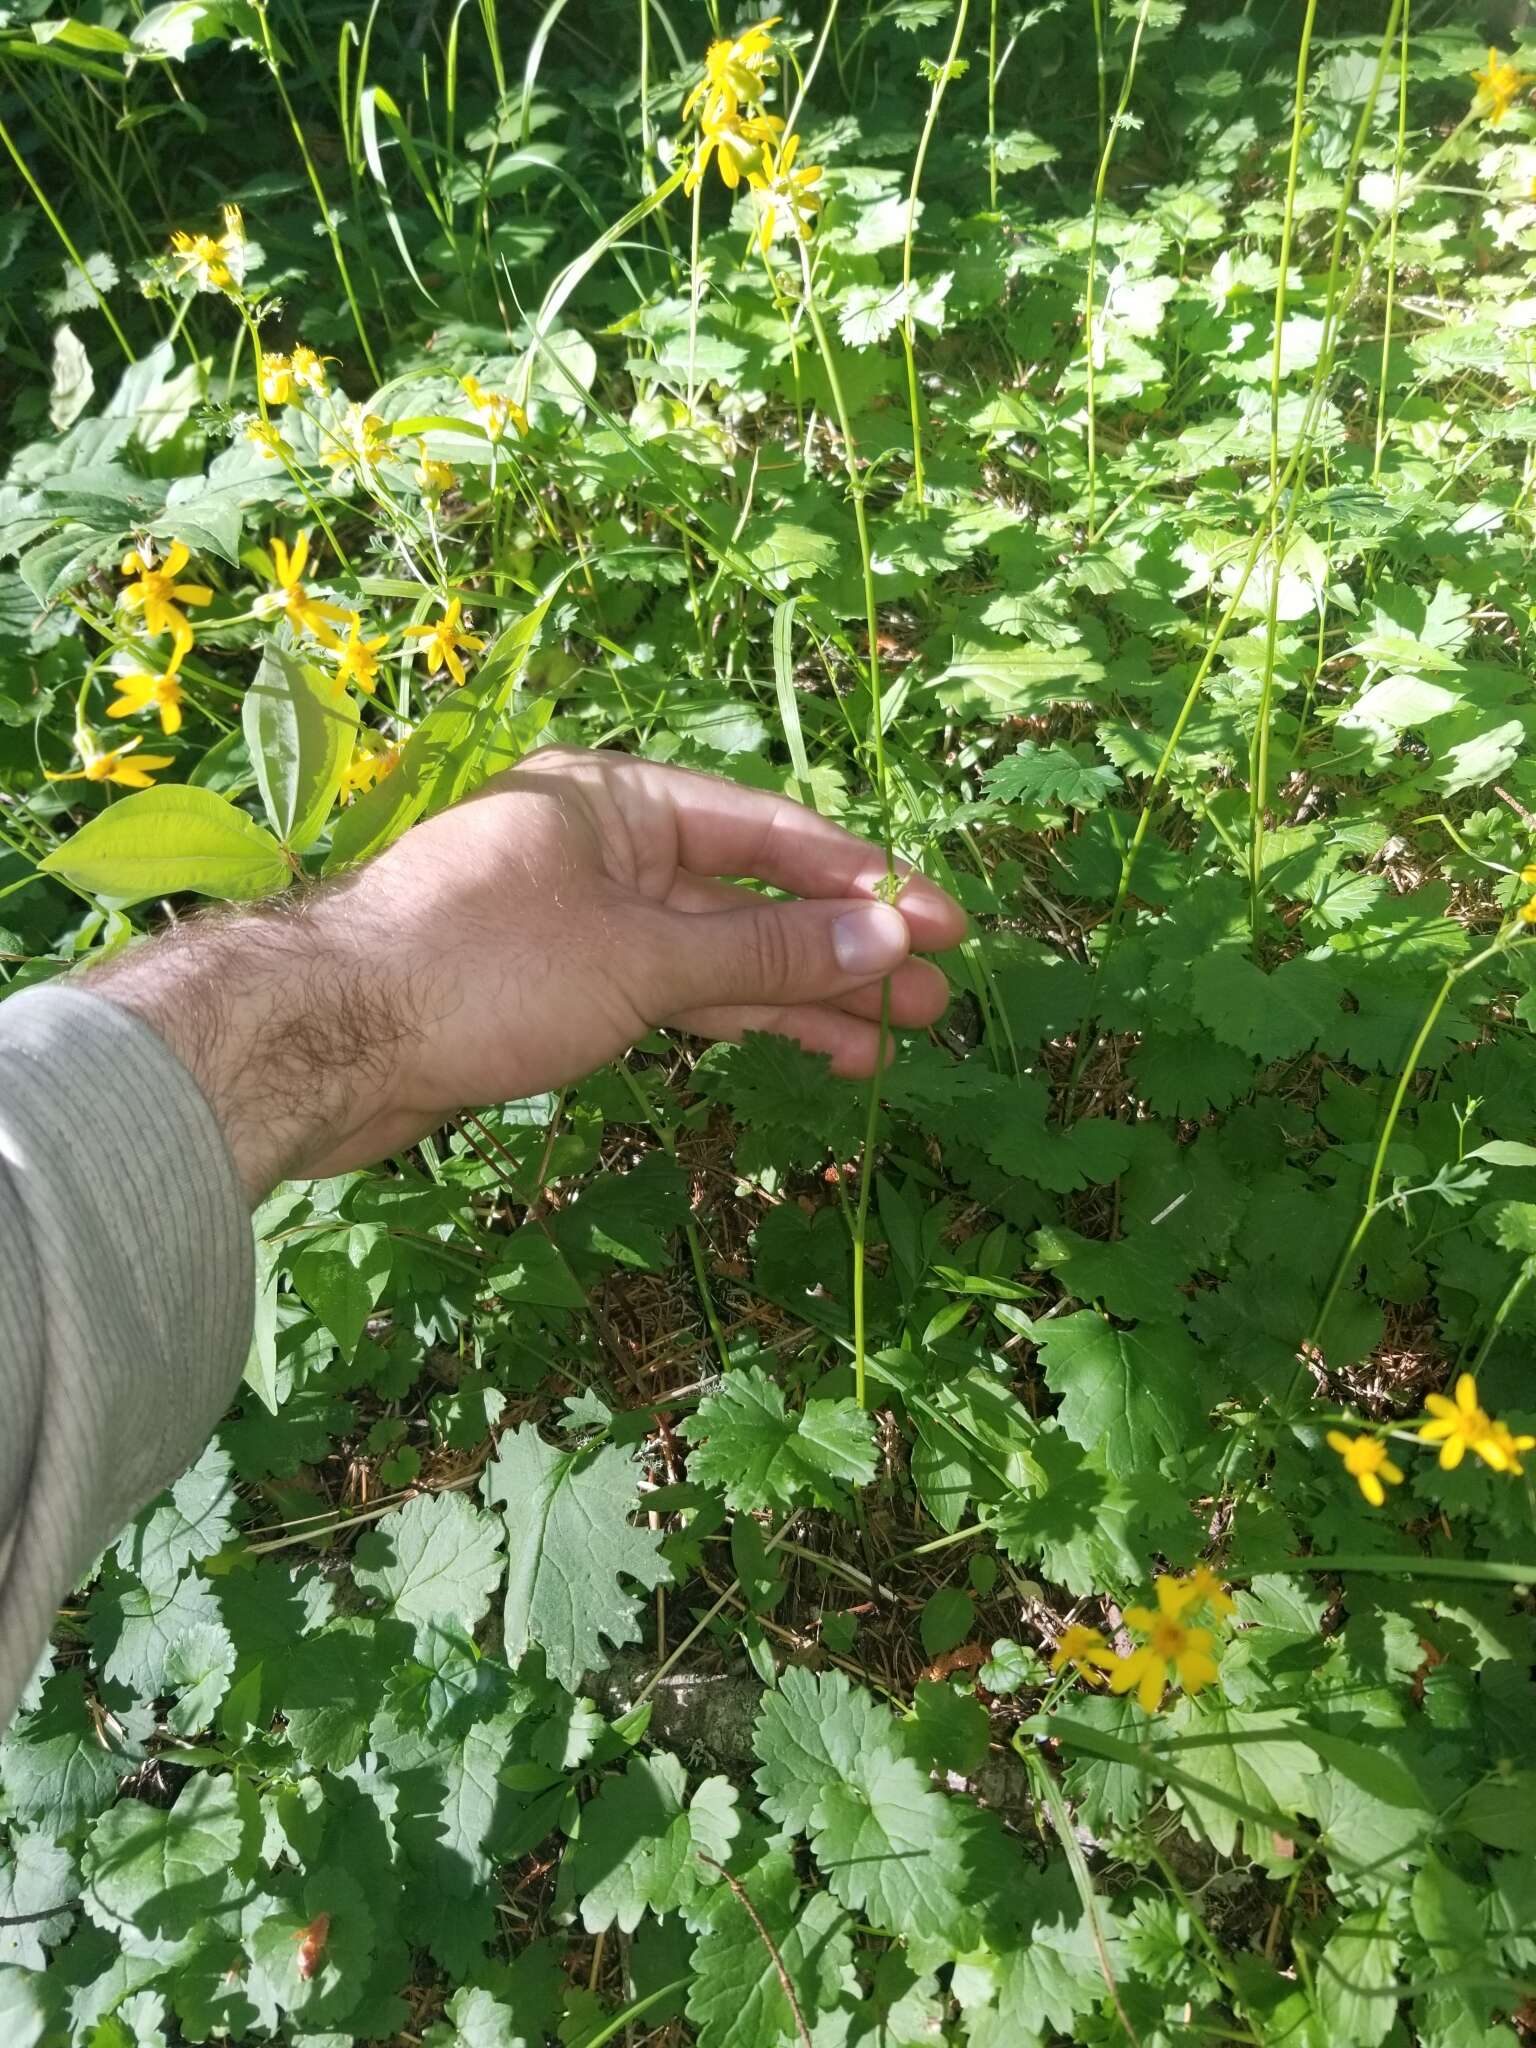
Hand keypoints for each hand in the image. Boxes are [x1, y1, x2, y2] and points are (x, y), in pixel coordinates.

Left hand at [89, 746, 965, 1199]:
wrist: (321, 1044)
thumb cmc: (479, 970)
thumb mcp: (641, 957)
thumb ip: (767, 951)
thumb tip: (886, 937)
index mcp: (619, 800)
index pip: (770, 833)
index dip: (866, 880)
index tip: (945, 923)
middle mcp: (607, 850)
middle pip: (752, 897)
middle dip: (843, 948)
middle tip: (935, 996)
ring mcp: (584, 923)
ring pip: (717, 956)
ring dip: (801, 995)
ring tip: (892, 1039)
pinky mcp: (561, 991)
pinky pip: (673, 995)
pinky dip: (734, 1018)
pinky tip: (801, 1043)